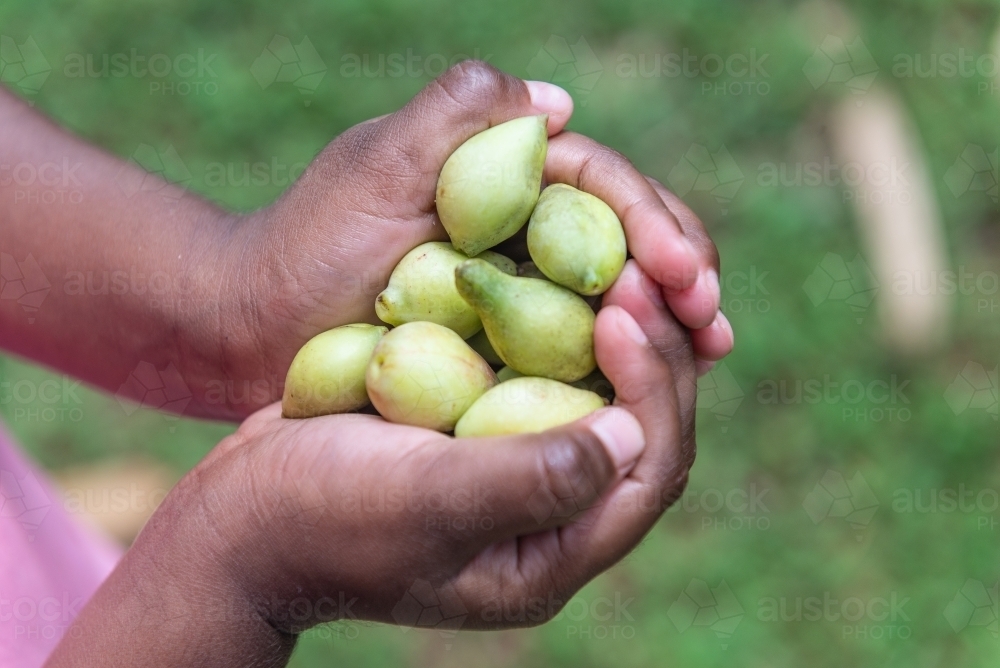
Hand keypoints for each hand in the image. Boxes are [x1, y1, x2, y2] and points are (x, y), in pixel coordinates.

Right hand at [46, 262, 695, 665]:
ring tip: (615, 264)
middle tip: (639, 273)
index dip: (655, 387)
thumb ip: (533, 479)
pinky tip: (557, 275)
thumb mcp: (424, 501)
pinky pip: (547, 378)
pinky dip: (563, 330)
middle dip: (652, 353)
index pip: (647, 472)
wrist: (236, 519)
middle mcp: (547, 522)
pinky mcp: (482, 436)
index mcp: (548, 556)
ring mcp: (515, 475)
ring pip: (600, 398)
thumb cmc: (318, 516)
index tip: (625, 309)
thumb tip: (633, 435)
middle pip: (640, 432)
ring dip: (615, 334)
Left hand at [220, 61, 729, 416]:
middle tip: (712, 322)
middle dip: (680, 271)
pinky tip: (657, 386)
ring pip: (615, 292)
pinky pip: (578, 345)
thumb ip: (455, 117)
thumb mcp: (374, 168)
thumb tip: (559, 101)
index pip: (603, 186)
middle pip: (625, 237)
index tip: (686, 273)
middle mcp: (521, 220)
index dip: (653, 224)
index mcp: (502, 169)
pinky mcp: (506, 338)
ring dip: (668, 319)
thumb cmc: (305, 247)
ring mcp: (517, 281)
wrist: (251, 329)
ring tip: (708, 350)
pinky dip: (622, 362)